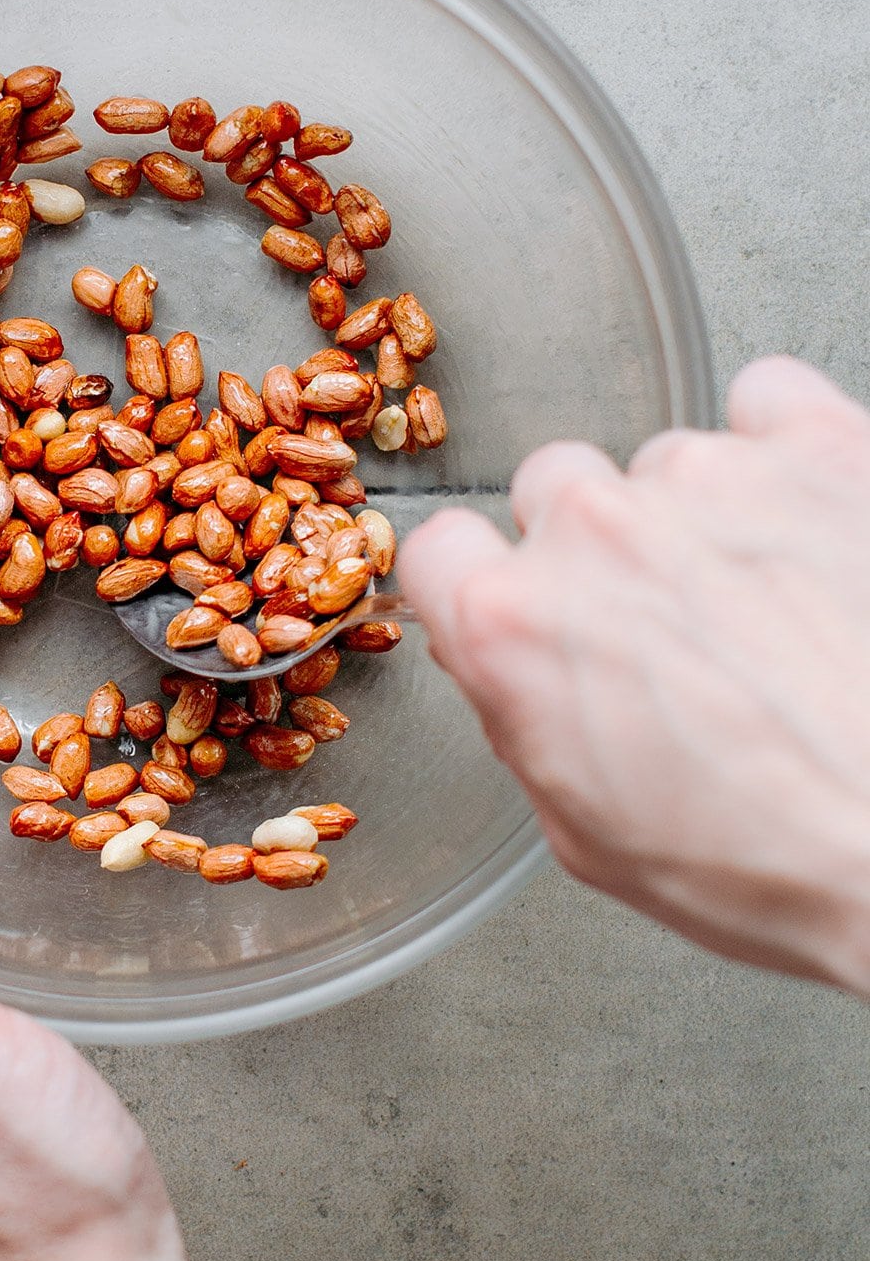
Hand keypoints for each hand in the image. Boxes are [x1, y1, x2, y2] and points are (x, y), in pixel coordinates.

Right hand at [399, 358, 869, 992]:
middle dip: (600, 549)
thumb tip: (517, 669)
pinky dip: (782, 446)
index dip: (485, 585)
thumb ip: (525, 719)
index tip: (525, 604)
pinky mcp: (819, 445)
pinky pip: (770, 398)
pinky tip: (809, 514)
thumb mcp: (590, 836)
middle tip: (671, 623)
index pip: (440, 549)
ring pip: (670, 460)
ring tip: (771, 598)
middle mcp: (595, 529)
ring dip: (702, 514)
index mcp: (513, 624)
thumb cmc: (776, 862)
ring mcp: (708, 476)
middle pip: (555, 488)